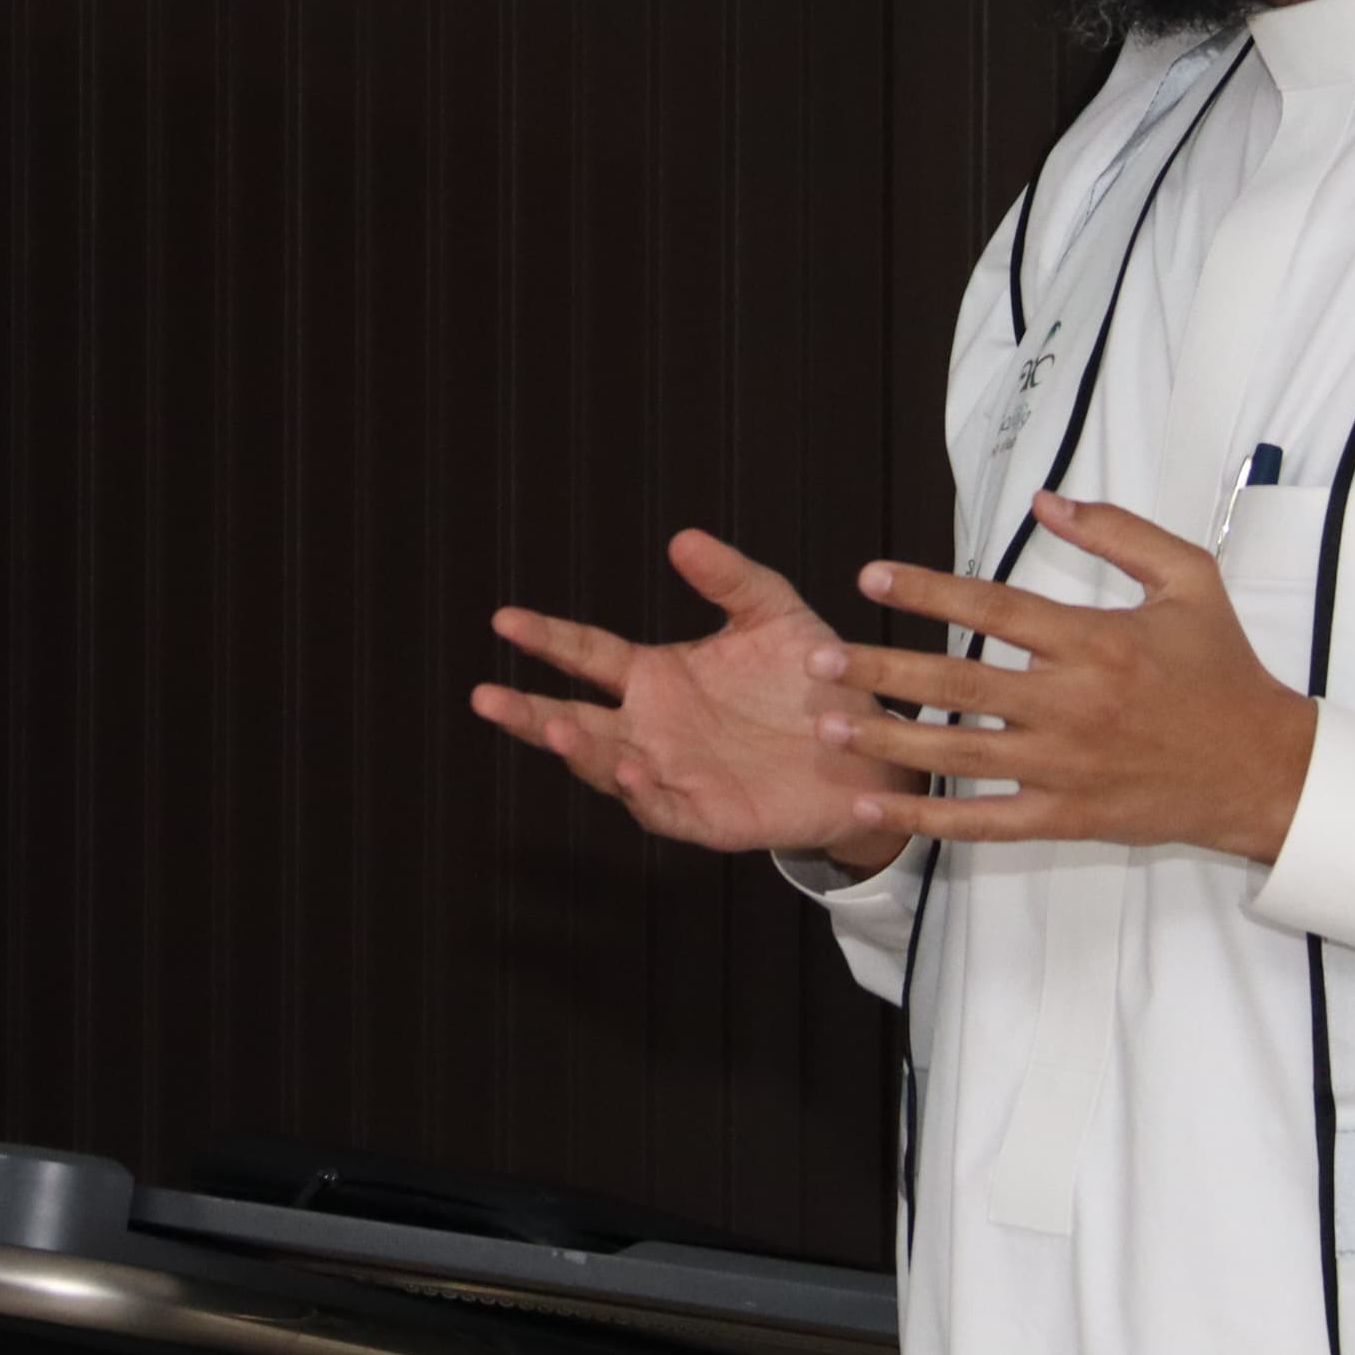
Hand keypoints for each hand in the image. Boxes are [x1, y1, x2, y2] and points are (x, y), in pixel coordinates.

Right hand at [471, 530, 912, 869]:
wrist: (869, 748)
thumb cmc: (815, 683)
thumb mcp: (775, 617)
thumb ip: (731, 578)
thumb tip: (682, 538)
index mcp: (658, 678)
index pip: (587, 654)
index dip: (546, 637)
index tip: (504, 618)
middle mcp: (653, 728)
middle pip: (575, 718)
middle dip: (528, 711)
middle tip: (485, 696)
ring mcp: (674, 774)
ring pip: (609, 767)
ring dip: (580, 750)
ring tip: (555, 726)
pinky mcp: (707, 816)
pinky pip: (664, 809)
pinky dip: (644, 795)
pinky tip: (631, 773)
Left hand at [803, 490, 1318, 864]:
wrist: (1265, 769)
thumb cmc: (1225, 670)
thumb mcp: (1190, 579)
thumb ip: (1119, 532)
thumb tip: (1046, 501)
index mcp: (1095, 642)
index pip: (994, 610)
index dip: (928, 591)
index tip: (871, 577)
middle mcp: (1072, 706)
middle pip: (958, 686)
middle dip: (881, 669)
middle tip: (818, 659)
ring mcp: (1065, 768)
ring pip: (959, 755)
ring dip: (888, 740)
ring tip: (827, 723)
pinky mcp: (1067, 818)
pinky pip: (984, 823)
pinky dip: (925, 819)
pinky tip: (873, 807)